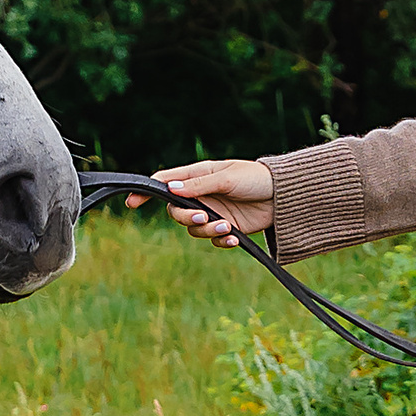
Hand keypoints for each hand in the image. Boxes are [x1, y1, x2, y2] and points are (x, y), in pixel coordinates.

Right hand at [133, 156, 274, 244]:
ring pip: (194, 229)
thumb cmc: (256, 178)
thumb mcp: (227, 178)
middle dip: (186, 218)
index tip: (132, 202)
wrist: (284, 197)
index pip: (165, 182)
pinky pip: (213, 239)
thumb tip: (170, 188)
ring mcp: (213, 212)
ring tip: (228, 227)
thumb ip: (199, 185)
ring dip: (208, 231)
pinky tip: (235, 237)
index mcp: (198, 176)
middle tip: (204, 217)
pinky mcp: (226, 228)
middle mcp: (201, 195)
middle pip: (176, 212)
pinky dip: (221, 240)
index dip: (147, 191)